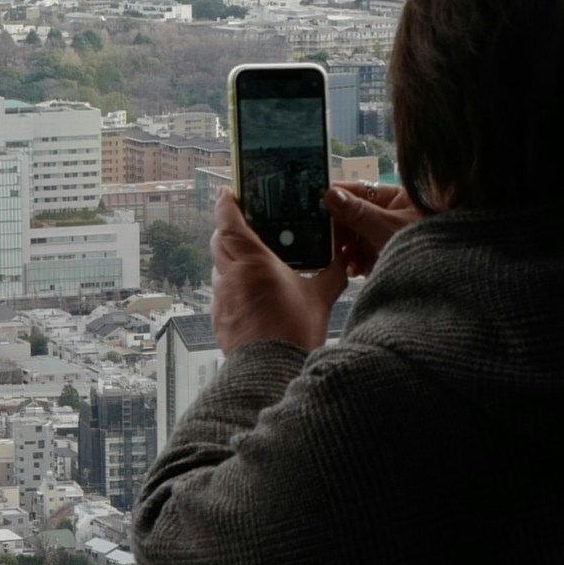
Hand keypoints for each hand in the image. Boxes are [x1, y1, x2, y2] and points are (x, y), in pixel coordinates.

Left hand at [206, 194, 340, 354]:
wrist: (272, 370)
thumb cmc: (294, 333)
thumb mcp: (321, 298)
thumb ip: (333, 272)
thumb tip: (345, 257)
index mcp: (253, 262)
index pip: (229, 222)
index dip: (226, 205)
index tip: (229, 194)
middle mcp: (230, 276)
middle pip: (218, 241)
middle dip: (228, 231)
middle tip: (243, 226)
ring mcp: (221, 298)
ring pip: (218, 267)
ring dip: (230, 260)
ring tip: (251, 264)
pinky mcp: (218, 318)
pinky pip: (221, 292)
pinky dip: (231, 287)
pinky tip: (250, 295)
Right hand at [327, 179, 418, 280]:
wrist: (440, 282)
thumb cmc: (422, 246)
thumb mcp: (386, 228)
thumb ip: (357, 212)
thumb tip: (331, 194)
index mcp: (396, 198)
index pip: (360, 191)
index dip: (338, 197)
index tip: (317, 202)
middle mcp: (391, 215)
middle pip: (355, 217)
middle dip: (342, 230)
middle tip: (329, 238)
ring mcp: (387, 238)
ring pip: (357, 239)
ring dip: (347, 249)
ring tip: (345, 259)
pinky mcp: (385, 259)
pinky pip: (364, 256)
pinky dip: (356, 262)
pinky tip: (353, 270)